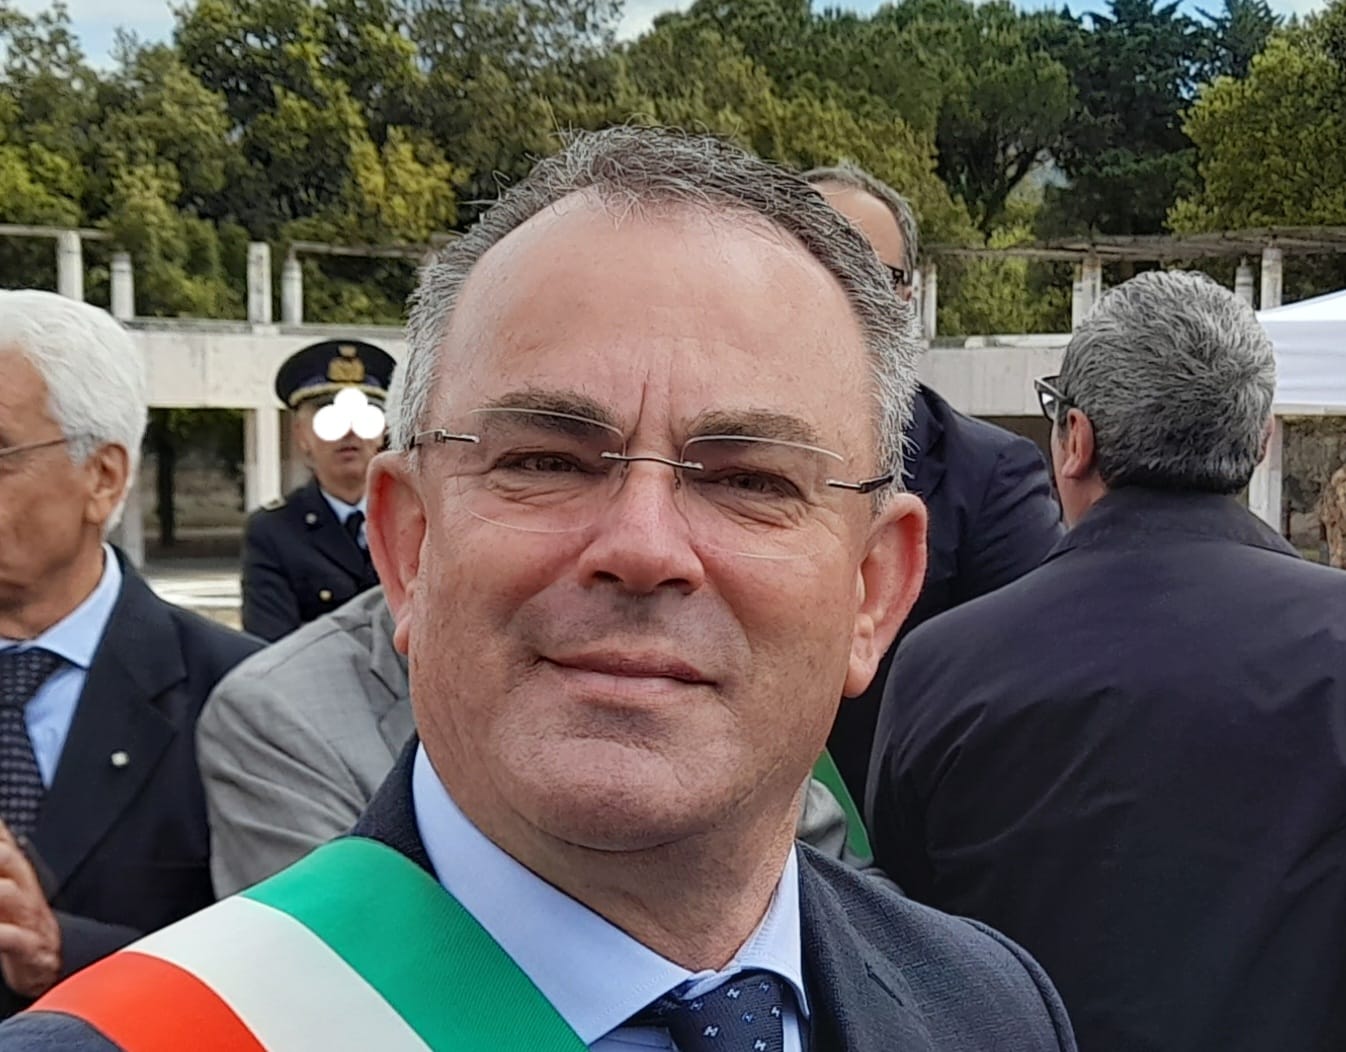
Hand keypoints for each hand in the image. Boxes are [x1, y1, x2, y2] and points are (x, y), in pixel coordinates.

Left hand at [0, 821, 60, 997]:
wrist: (49, 961)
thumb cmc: (20, 919)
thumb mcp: (8, 884)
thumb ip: (3, 855)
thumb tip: (0, 826)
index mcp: (14, 870)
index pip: (3, 841)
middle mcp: (22, 887)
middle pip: (7, 859)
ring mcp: (27, 915)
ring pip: (8, 894)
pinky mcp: (29, 946)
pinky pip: (11, 938)